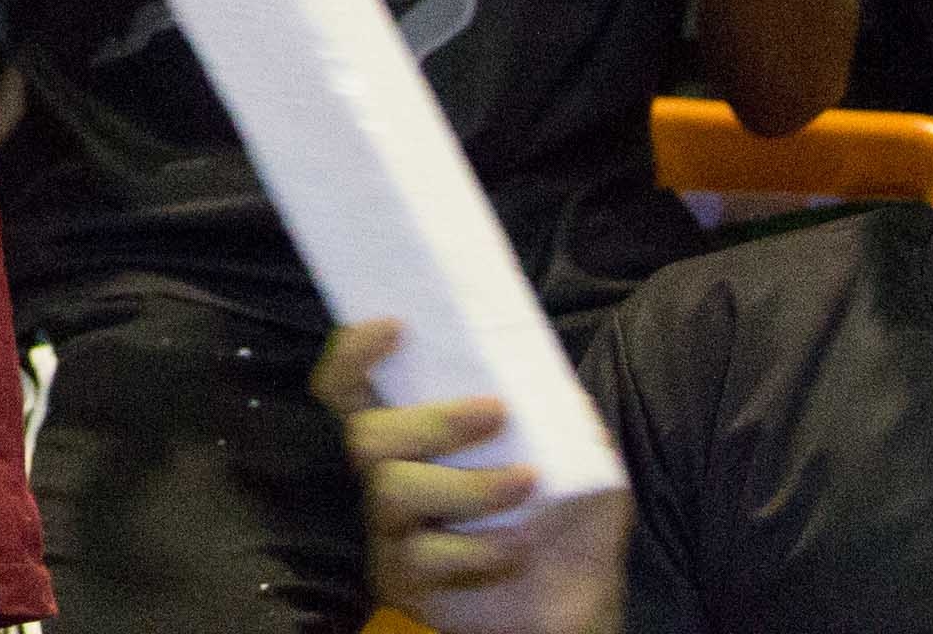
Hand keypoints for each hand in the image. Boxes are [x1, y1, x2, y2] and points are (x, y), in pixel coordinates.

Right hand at [313, 321, 628, 633]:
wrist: (578, 606)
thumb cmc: (565, 526)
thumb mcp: (582, 466)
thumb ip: (569, 423)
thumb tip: (556, 385)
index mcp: (415, 438)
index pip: (351, 389)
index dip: (355, 354)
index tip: (396, 326)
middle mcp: (389, 478)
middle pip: (366, 436)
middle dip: (431, 421)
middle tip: (495, 412)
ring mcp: (392, 533)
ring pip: (394, 491)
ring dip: (468, 484)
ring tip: (527, 484)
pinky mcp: (406, 581)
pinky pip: (424, 555)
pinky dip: (477, 546)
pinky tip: (517, 546)